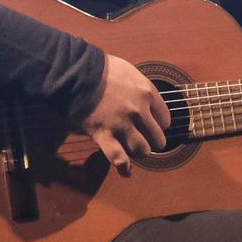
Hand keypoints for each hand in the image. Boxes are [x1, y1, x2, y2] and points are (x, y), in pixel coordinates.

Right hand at [81, 54, 169, 176]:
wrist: (76, 72)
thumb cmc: (101, 68)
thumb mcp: (130, 71)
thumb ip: (141, 87)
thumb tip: (145, 98)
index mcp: (147, 93)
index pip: (165, 119)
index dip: (159, 125)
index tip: (152, 125)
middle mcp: (138, 111)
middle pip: (157, 138)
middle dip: (153, 142)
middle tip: (146, 140)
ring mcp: (122, 124)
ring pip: (142, 150)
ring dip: (140, 153)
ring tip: (136, 152)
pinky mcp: (104, 134)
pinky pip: (118, 158)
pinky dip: (123, 168)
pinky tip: (127, 173)